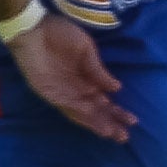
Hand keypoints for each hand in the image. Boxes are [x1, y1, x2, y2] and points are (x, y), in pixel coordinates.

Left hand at [9, 13, 134, 142]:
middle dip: (109, 123)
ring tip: (111, 133)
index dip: (117, 111)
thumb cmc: (59, 34)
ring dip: (96, 123)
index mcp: (86, 78)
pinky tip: (93, 119)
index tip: (133, 121)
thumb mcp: (86, 49)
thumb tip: (116, 88)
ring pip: (82, 112)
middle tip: (124, 137)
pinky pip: (66, 105)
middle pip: (95, 111)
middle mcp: (76, 89)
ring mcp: (62, 93)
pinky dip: (79, 112)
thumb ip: (98, 70)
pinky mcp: (48, 92)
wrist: (34, 29)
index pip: (104, 101)